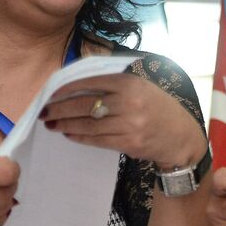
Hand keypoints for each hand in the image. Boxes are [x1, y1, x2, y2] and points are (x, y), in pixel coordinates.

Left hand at [40, 73, 206, 170]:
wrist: (182, 137)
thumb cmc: (159, 108)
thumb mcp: (142, 87)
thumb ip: (114, 83)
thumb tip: (75, 82)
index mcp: (130, 83)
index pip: (89, 83)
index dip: (64, 89)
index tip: (50, 93)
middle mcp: (130, 102)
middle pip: (83, 105)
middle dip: (58, 108)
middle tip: (44, 111)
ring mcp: (130, 124)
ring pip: (87, 124)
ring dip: (65, 124)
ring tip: (51, 123)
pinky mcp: (129, 143)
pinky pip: (96, 140)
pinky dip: (79, 137)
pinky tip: (69, 133)